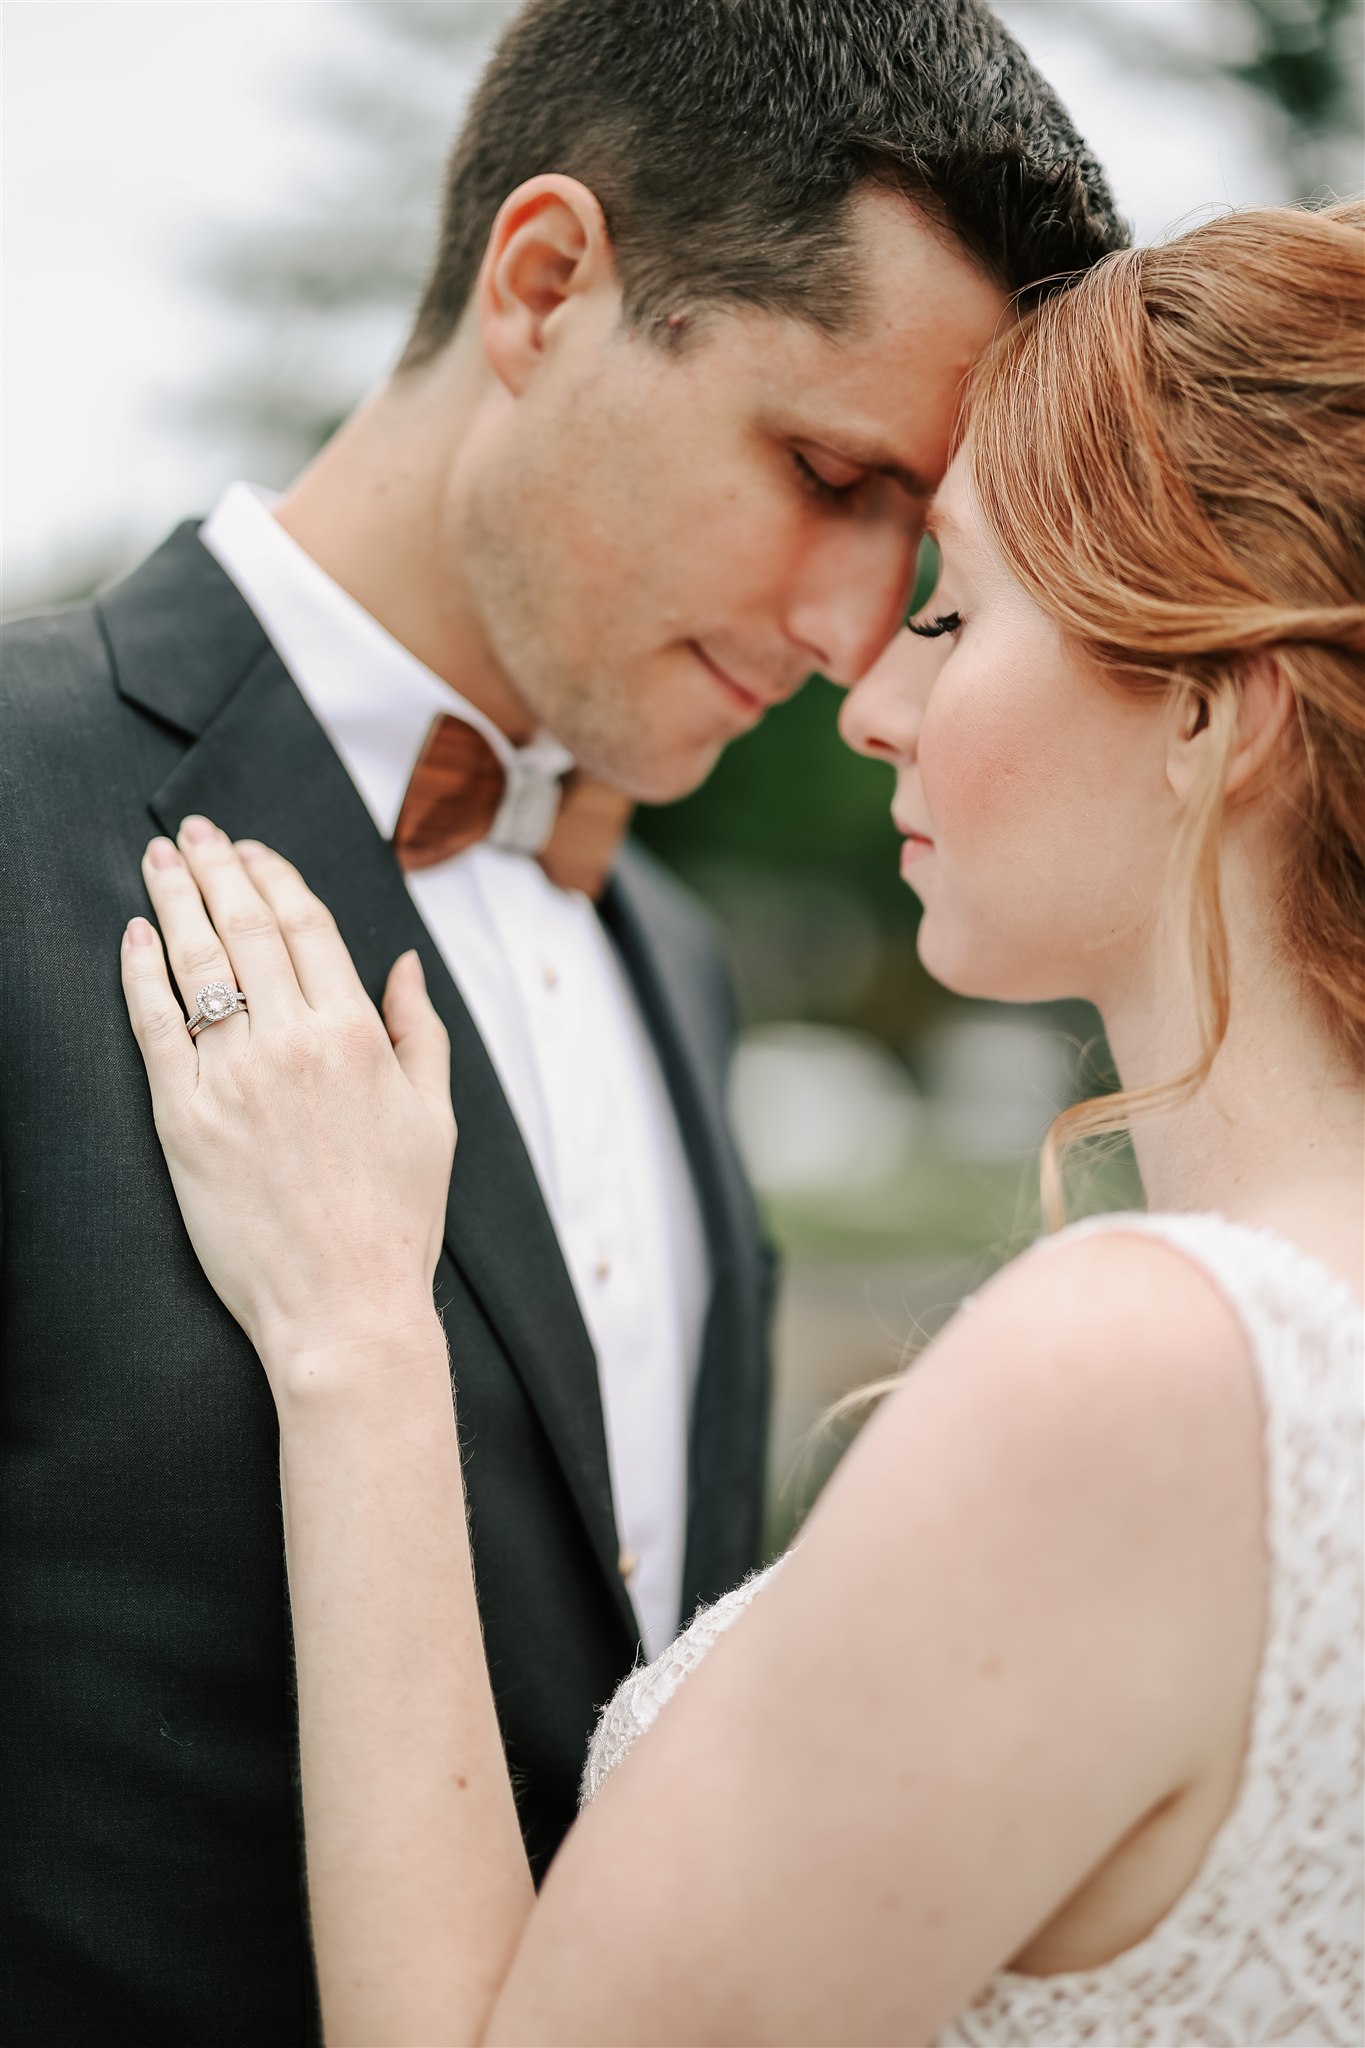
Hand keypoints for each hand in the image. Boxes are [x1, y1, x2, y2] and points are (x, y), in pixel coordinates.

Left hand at [120, 817, 456, 1384]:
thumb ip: (418, 1031)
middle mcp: (294, 1044)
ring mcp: (234, 1080)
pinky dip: (140, 974)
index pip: (308, 925)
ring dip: (174, 899)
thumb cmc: (397, 1219)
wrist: (345, 1309)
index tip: (255, 848)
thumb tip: (404, 963)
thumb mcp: (434, 1118)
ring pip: (197, 963)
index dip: (277, 875)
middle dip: (218, 866)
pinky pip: (154, 1027)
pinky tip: (134, 937)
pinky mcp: (184, 1122)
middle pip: (247, 926)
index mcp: (359, 1036)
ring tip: (159, 859)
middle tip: (195, 831)